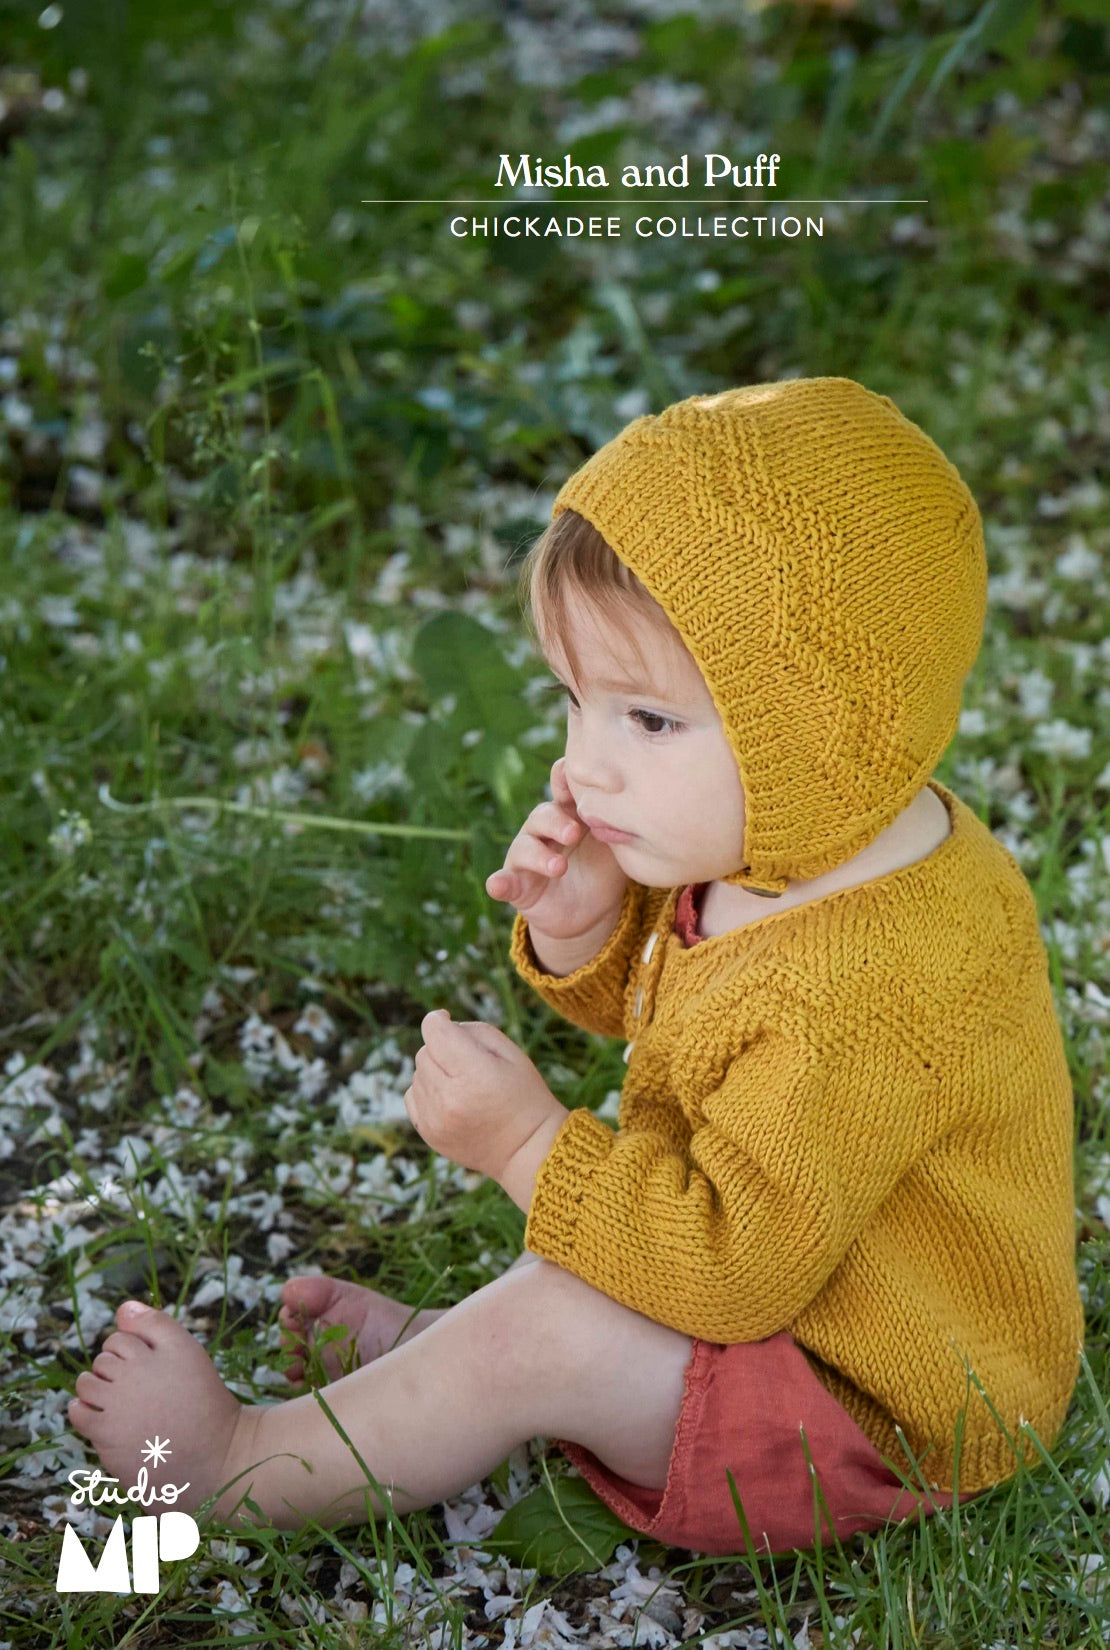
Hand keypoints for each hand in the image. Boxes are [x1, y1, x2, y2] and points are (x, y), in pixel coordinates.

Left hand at [403, 1009, 564, 1186]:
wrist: (527, 1149)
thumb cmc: (524, 1095)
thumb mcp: (511, 1053)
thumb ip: (473, 1031)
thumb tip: (440, 1026)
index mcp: (474, 1074)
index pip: (434, 1032)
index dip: (438, 1020)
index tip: (446, 1019)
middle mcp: (449, 1098)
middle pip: (424, 1052)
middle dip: (441, 1048)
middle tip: (467, 1061)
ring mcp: (436, 1119)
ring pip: (417, 1074)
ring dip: (435, 1071)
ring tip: (462, 1084)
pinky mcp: (428, 1134)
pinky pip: (412, 1096)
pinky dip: (426, 1091)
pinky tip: (449, 1098)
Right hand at [485, 757, 627, 942]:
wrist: (590, 913)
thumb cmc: (603, 868)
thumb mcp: (615, 845)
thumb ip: (619, 824)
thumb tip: (642, 804)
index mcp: (568, 814)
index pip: (562, 789)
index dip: (565, 780)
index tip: (572, 773)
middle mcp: (542, 830)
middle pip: (542, 815)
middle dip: (556, 822)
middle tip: (574, 833)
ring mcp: (526, 857)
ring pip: (524, 847)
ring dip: (538, 856)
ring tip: (558, 867)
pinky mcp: (517, 885)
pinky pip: (504, 881)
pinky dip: (499, 882)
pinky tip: (496, 885)